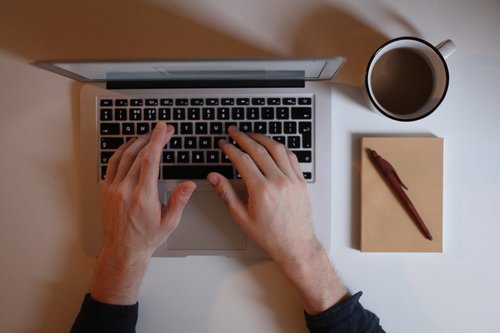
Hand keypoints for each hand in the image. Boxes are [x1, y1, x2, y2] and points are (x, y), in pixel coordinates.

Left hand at [91, 122, 195, 304]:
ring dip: (137, 141)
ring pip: (124, 156)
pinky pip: (112, 164)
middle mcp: (126, 190)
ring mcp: (113, 189)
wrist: (123, 250)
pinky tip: (129, 146)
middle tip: (162, 129)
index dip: (158, 141)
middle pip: (138, 154)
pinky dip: (121, 151)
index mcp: (143, 197)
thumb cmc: (146, 237)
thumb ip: (179, 201)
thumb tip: (189, 185)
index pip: (150, 160)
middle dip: (152, 137)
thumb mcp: (169, 222)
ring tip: (148, 135)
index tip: (164, 129)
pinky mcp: (106, 190)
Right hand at [207, 126, 347, 313]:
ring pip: (277, 149)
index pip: (243, 160)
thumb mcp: (242, 217)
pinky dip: (280, 148)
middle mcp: (278, 182)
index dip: (231, 149)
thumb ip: (227, 193)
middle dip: (243, 137)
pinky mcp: (301, 182)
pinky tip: (273, 146)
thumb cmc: (270, 235)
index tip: (224, 144)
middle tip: (234, 131)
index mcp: (261, 190)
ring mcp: (292, 180)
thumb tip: (214, 177)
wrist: (295, 245)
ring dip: (263, 138)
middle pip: (259, 150)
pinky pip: (292, 157)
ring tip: (252, 134)